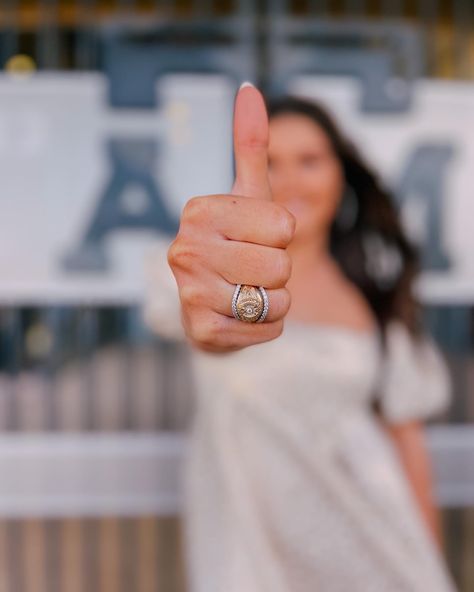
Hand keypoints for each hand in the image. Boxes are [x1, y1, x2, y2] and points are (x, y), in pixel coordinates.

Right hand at [167, 82, 295, 352]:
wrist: (209, 307)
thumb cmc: (235, 245)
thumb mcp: (245, 198)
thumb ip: (249, 146)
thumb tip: (250, 89)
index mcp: (199, 211)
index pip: (282, 225)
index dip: (279, 236)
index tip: (253, 239)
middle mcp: (185, 249)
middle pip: (280, 264)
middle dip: (277, 272)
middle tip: (249, 271)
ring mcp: (190, 292)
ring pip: (278, 299)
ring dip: (273, 300)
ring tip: (245, 293)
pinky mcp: (202, 332)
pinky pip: (271, 328)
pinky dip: (267, 327)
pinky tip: (240, 317)